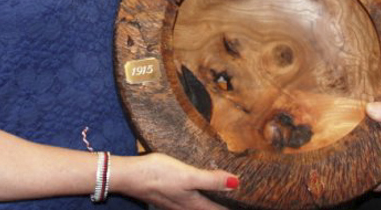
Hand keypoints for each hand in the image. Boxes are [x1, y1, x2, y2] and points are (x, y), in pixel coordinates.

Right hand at [123, 152, 238, 209]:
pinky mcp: (169, 195)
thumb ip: (211, 180)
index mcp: (194, 205)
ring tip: (224, 192)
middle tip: (239, 195)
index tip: (250, 201)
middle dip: (224, 204)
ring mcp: (176, 203)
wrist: (130, 175)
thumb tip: (236, 183)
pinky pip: (190, 199)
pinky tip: (200, 186)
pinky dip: (200, 195)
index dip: (233, 207)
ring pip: (200, 205)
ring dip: (212, 200)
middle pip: (210, 209)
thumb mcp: (187, 176)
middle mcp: (186, 207)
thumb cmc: (159, 175)